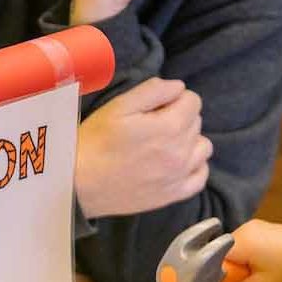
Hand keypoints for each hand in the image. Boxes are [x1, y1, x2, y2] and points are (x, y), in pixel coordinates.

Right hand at [75, 78, 210, 218]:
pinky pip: (201, 177)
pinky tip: (175, 163)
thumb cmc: (95, 142)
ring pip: (203, 147)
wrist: (79, 184)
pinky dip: (194, 166)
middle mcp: (181, 152)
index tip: (154, 106)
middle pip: (196, 122)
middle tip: (150, 125)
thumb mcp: (119, 106)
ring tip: (164, 143)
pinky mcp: (173, 195)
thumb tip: (179, 87)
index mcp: (170, 127)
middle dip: (179, 117)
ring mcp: (179, 176)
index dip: (173, 98)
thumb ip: (153, 90)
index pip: (193, 100)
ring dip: (189, 141)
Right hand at [215, 220, 281, 281]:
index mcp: (241, 241)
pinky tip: (264, 264)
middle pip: (224, 252)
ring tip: (257, 273)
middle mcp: (244, 229)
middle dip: (230, 269)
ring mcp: (253, 225)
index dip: (215, 273)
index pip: (214, 257)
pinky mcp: (262, 226)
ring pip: (235, 248)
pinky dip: (249, 255)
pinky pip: (246, 242)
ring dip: (241, 262)